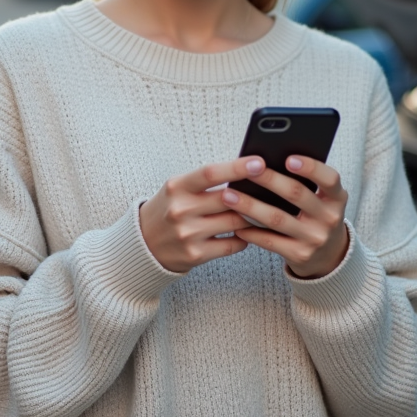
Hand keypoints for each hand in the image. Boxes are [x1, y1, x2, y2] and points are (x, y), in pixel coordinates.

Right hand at [139, 157, 261, 272]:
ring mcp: (188, 234)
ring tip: (263, 210)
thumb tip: (247, 171)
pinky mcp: (195, 255)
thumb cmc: (169, 209)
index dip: (236, 167)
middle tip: (273, 189)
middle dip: (253, 193)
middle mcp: (180, 210)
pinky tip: (247, 232)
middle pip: (227, 199)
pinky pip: (232, 245)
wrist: (144, 244)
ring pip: (235, 222)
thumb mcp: (178, 188)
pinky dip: (244, 238)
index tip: (260, 162)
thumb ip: (206, 181)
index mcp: (176, 187)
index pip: (210, 173)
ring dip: (252, 217)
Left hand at [222, 155, 349, 278]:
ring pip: (277, 219)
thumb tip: (266, 162)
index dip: (311, 167)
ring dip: (250, 206)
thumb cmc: (317, 216)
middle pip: (297, 194)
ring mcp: (315, 238)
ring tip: (229, 196)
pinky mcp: (300, 255)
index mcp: (337, 198)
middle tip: (246, 170)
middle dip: (269, 180)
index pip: (330, 179)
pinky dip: (251, 231)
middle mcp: (329, 218)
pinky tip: (235, 222)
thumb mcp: (323, 200)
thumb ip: (306, 183)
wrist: (329, 257)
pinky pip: (270, 241)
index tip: (288, 158)